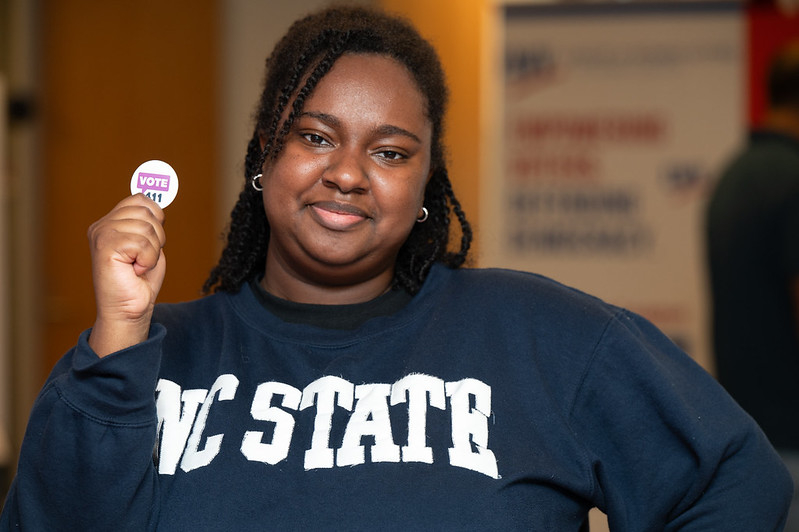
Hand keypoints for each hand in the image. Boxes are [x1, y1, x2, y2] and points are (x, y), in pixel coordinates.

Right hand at [87, 194, 165, 356]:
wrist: (130, 309)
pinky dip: (147, 259)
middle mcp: (102, 225)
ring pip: (147, 227)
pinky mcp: (105, 246)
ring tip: (138, 265)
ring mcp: (101, 234)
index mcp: (111, 222)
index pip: (141, 199)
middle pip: (147, 211)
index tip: (151, 241)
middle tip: (143, 258)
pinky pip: (143, 243)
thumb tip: (158, 194)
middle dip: (156, 237)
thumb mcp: (149, 244)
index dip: (156, 218)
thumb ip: (149, 221)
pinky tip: (135, 270)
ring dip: (152, 251)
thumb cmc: (140, 280)